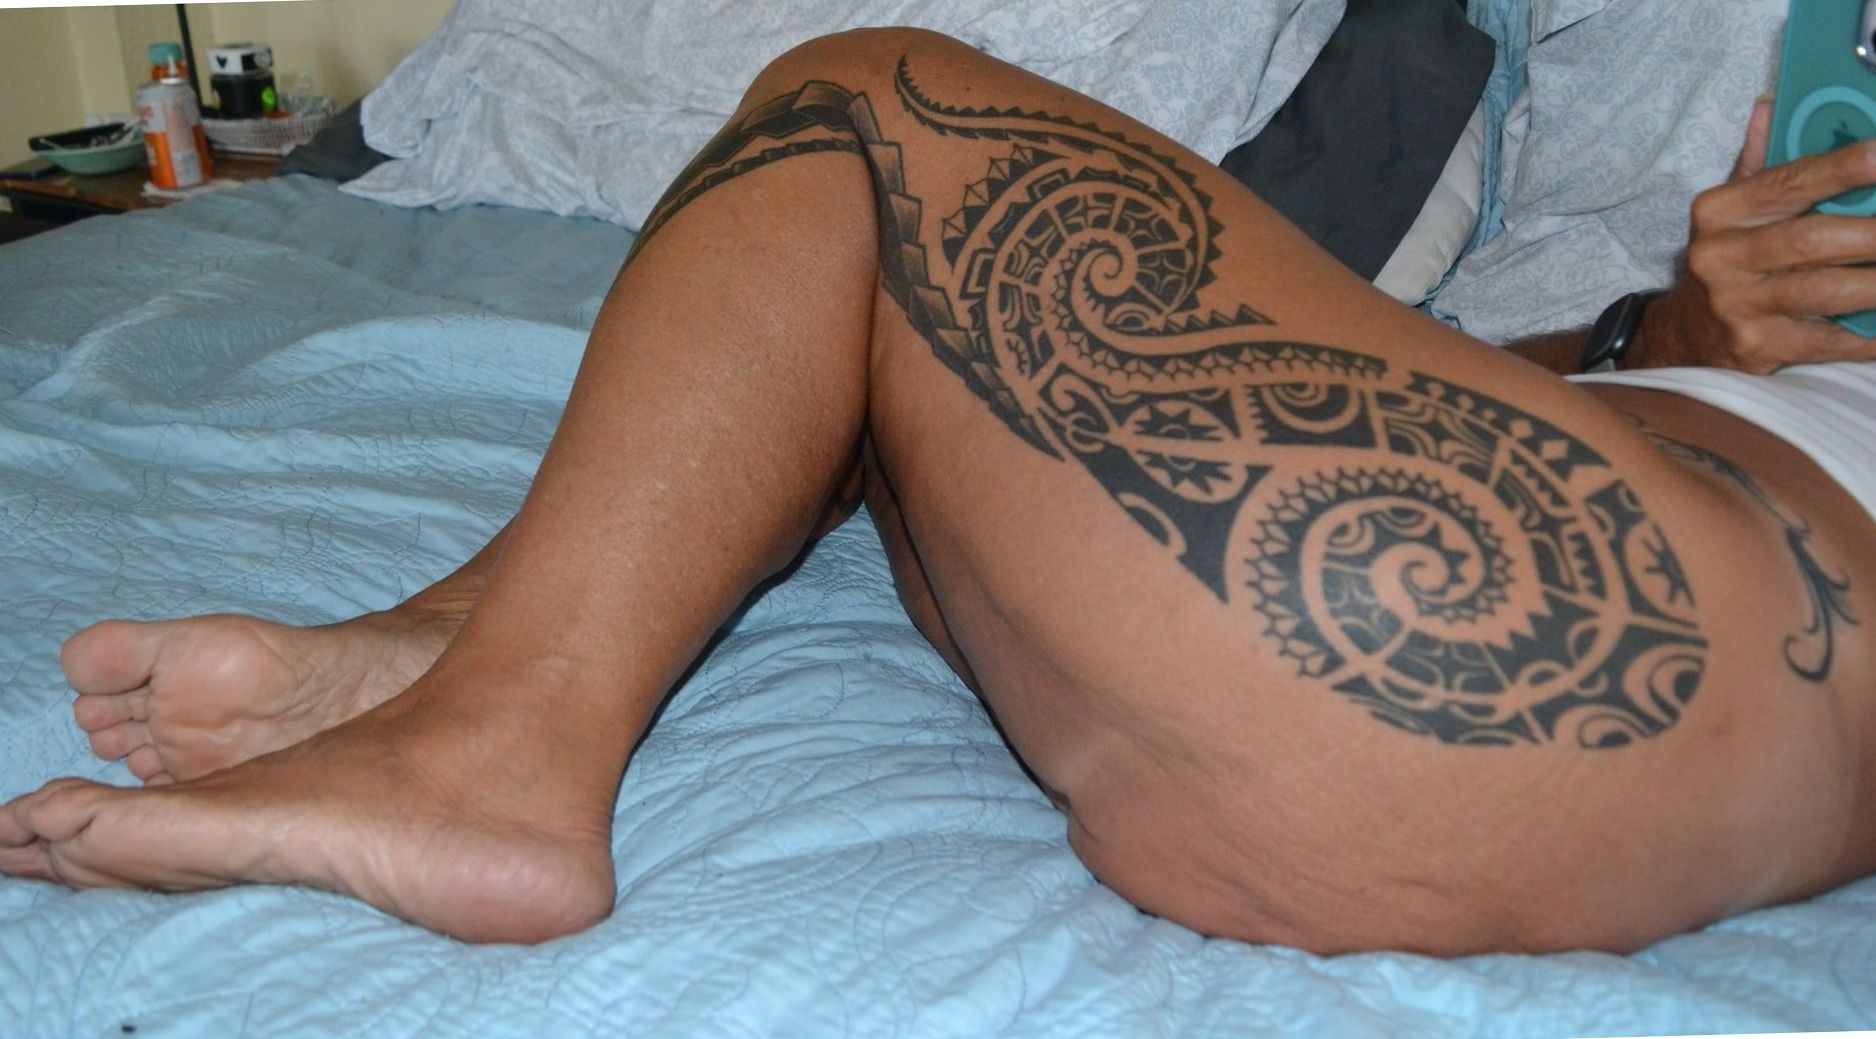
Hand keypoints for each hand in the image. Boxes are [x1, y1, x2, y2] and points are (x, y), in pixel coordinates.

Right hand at [1630, 98, 1875, 371]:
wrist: (1683, 340)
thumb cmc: (1726, 263)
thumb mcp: (1729, 211)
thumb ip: (1758, 163)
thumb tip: (1772, 103)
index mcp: (1718, 212)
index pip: (1789, 182)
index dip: (1844, 168)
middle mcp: (1720, 258)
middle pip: (1813, 239)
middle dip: (1874, 233)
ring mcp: (1736, 307)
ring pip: (1826, 290)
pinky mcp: (1755, 348)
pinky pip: (1827, 340)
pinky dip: (1868, 335)